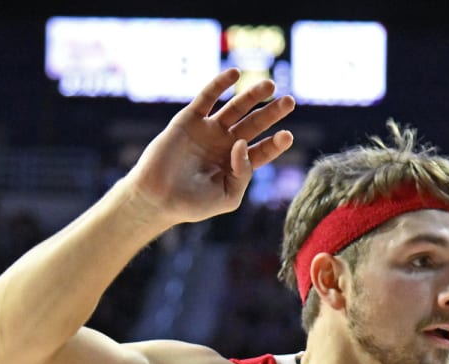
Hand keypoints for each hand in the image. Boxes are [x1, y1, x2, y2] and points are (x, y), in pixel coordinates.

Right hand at [125, 70, 294, 224]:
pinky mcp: (189, 120)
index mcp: (238, 165)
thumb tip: (243, 144)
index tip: (287, 135)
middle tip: (290, 102)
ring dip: (253, 95)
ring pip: (235, 108)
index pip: (263, 150)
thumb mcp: (228, 196)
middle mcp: (226, 145)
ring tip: (270, 85)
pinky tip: (235, 73)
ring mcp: (208, 131)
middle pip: (255, 124)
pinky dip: (220, 85)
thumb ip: (242, 174)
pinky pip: (207, 98)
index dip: (276, 143)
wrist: (158, 197)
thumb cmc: (193, 204)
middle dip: (272, 113)